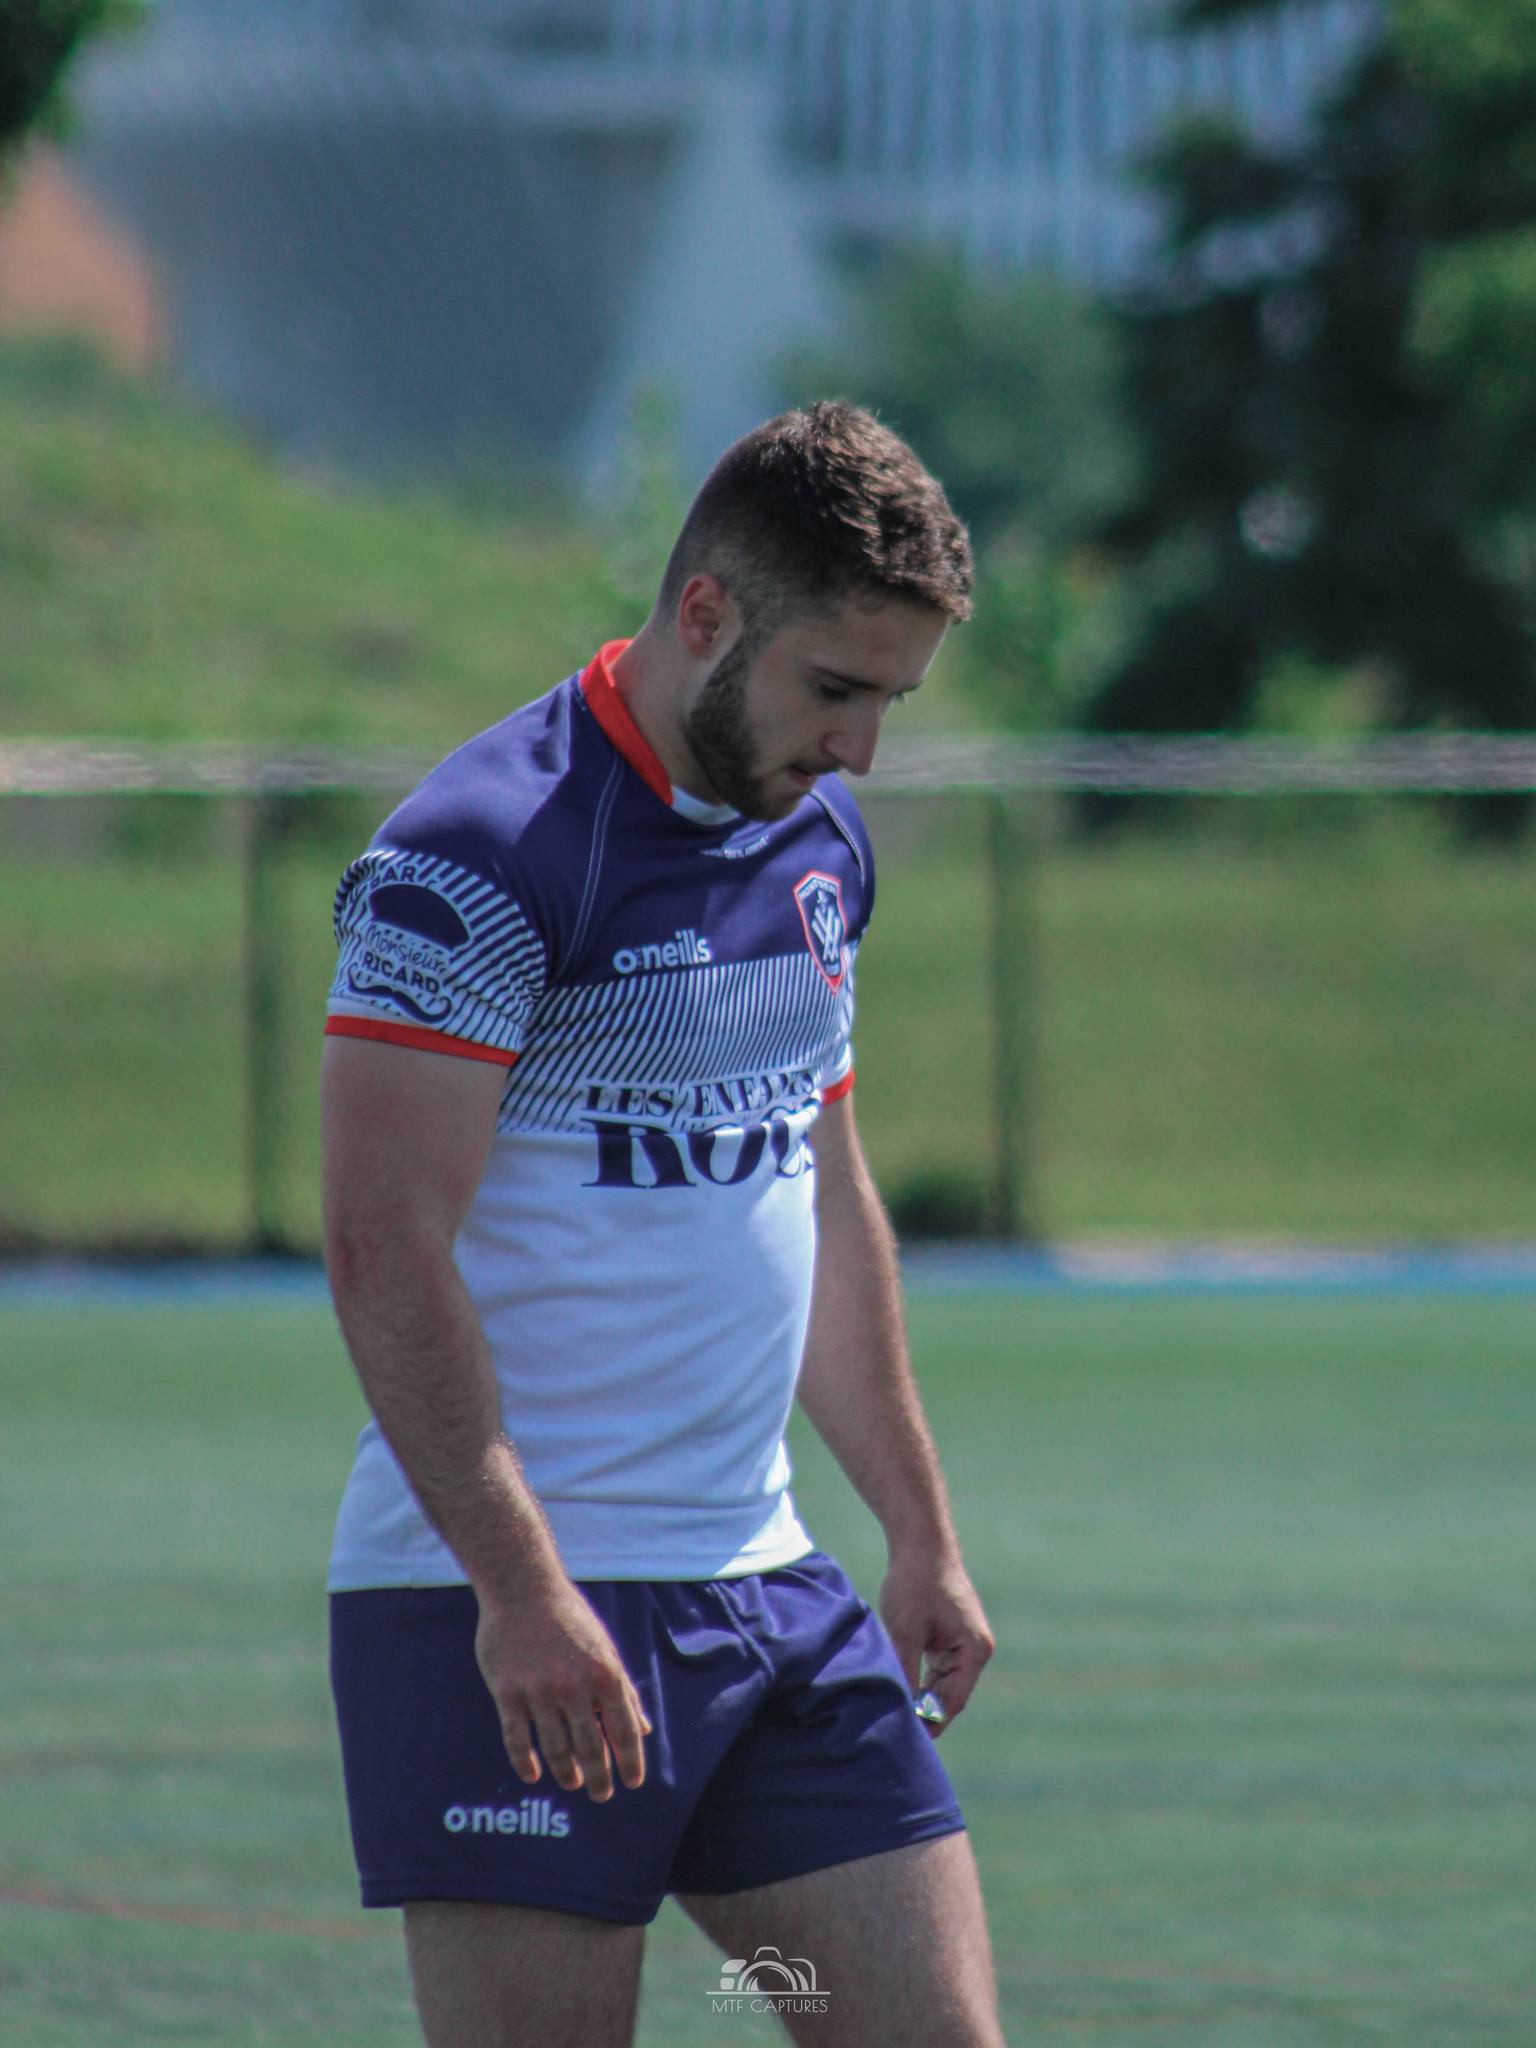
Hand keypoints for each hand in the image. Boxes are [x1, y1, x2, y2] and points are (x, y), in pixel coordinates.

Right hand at [474, 1580, 651, 1801]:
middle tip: (602, 1795)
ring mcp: (539, 1691)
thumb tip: (642, 1730)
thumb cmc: (570, 1619)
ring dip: (567, 1773)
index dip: (630, 1761)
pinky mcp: (507, 1692)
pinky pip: (516, 1738)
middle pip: (590, 1746)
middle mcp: (574, 1686)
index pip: (622, 1729)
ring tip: (574, 1784)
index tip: (633, 1783)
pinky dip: (525, 1762)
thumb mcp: (605, 1649)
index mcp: (604, 1673)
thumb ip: (623, 1690)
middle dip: (599, 1776)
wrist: (523, 1589)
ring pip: (556, 1748)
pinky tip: (533, 1775)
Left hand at [878, 1551, 994, 1734]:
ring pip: (940, 1685)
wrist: (920, 1543)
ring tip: (894, 1715)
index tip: (907, 1740)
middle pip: (948, 1696)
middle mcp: (974, 1651)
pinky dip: (918, 1679)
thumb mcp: (906, 1630)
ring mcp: (962, 1644)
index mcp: (974, 1651)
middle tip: (895, 1732)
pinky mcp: (948, 1638)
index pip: (953, 1701)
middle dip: (924, 1712)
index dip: (931, 1722)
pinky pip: (934, 1670)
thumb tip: (900, 1708)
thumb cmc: (915, 1582)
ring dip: (919, 1696)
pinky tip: (897, 1689)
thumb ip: (906, 1670)